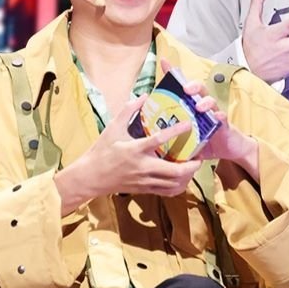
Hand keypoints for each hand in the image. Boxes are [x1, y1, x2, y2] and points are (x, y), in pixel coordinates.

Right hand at [55, 95, 200, 214]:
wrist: (89, 178)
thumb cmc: (101, 151)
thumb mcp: (112, 129)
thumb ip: (128, 111)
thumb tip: (143, 95)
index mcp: (134, 150)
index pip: (159, 139)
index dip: (176, 131)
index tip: (189, 124)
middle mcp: (142, 167)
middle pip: (175, 171)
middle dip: (192, 165)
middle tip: (199, 156)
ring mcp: (144, 181)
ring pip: (174, 184)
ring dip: (188, 176)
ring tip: (193, 166)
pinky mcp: (144, 190)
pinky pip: (167, 192)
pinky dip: (179, 186)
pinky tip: (183, 178)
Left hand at [160, 60, 260, 182]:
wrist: (231, 151)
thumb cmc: (207, 142)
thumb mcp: (186, 139)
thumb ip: (173, 138)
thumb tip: (153, 143)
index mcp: (192, 108)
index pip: (182, 88)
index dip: (174, 74)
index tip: (164, 62)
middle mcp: (204, 108)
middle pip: (199, 90)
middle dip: (192, 85)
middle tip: (186, 89)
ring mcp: (215, 115)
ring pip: (211, 101)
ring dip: (205, 101)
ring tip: (199, 106)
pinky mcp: (225, 125)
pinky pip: (222, 118)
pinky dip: (219, 116)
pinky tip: (217, 117)